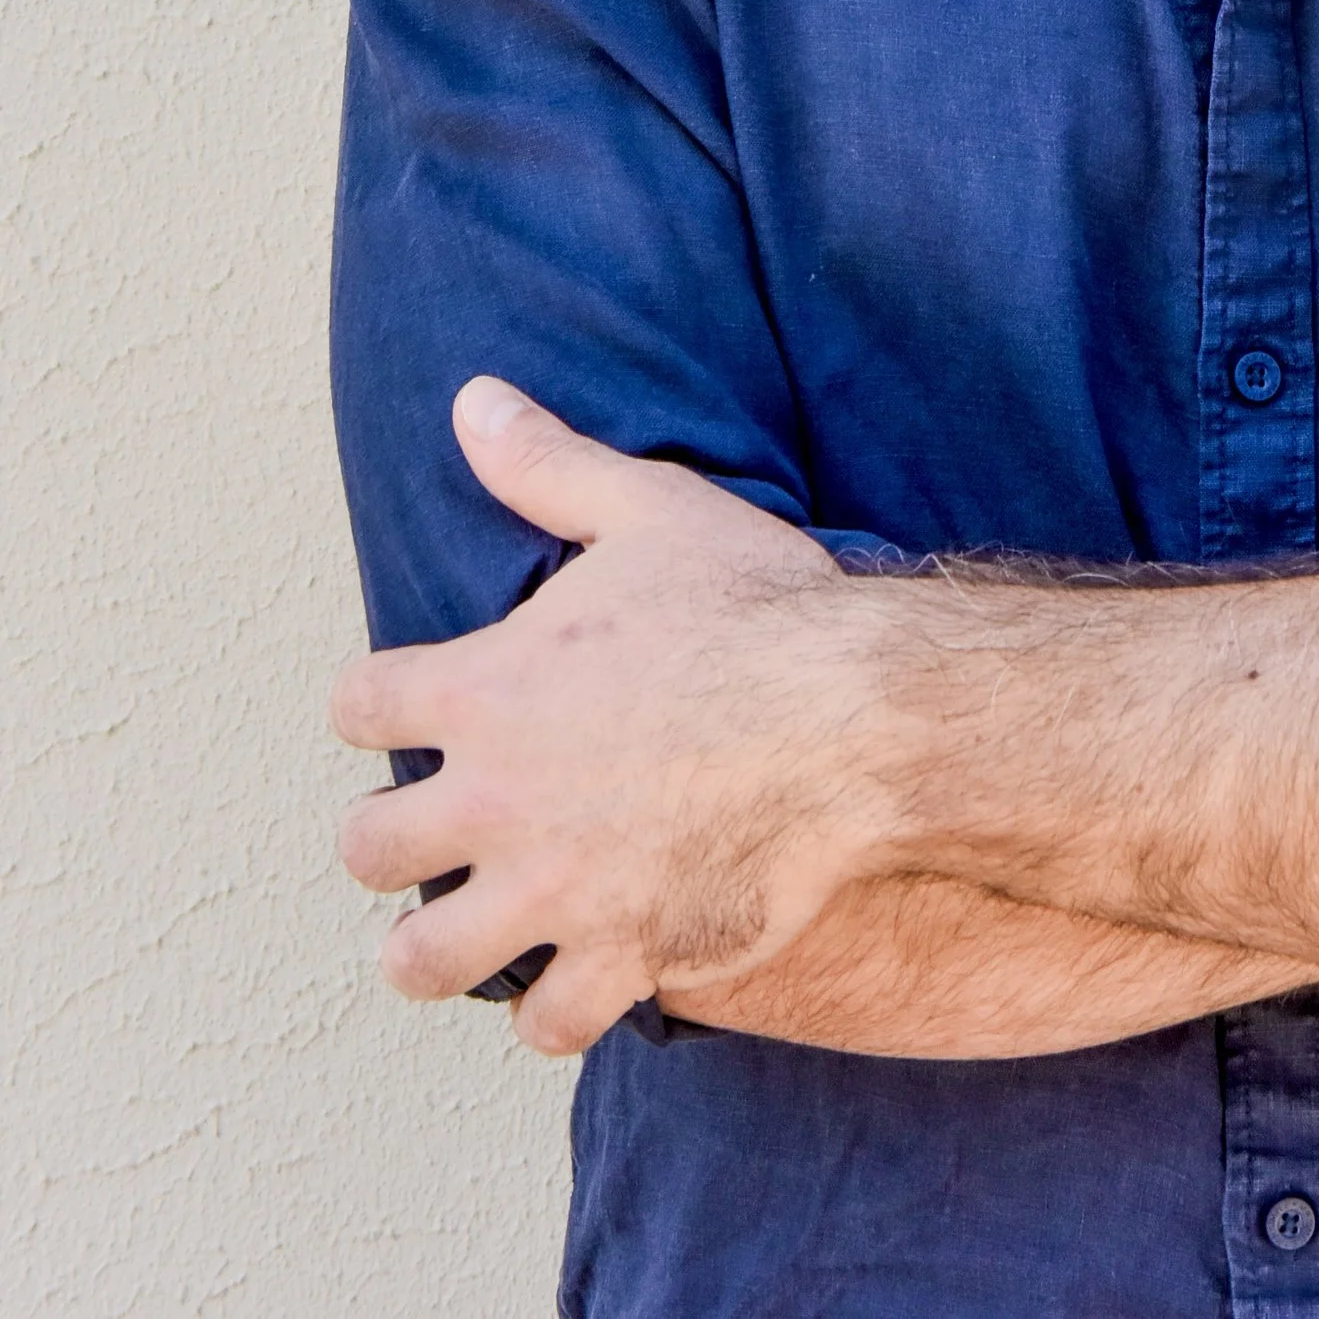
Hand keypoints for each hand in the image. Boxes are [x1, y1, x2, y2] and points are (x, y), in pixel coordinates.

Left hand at [332, 381, 883, 1055]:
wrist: (853, 719)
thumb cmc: (756, 607)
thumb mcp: (649, 509)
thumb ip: (548, 463)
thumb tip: (472, 400)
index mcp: (484, 689)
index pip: (358, 704)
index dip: (373, 702)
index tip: (396, 706)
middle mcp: (495, 801)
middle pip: (367, 849)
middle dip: (385, 839)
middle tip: (424, 831)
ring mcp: (553, 890)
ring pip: (425, 961)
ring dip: (431, 948)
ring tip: (455, 933)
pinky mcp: (622, 953)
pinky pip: (548, 1024)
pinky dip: (552, 1011)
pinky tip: (573, 978)